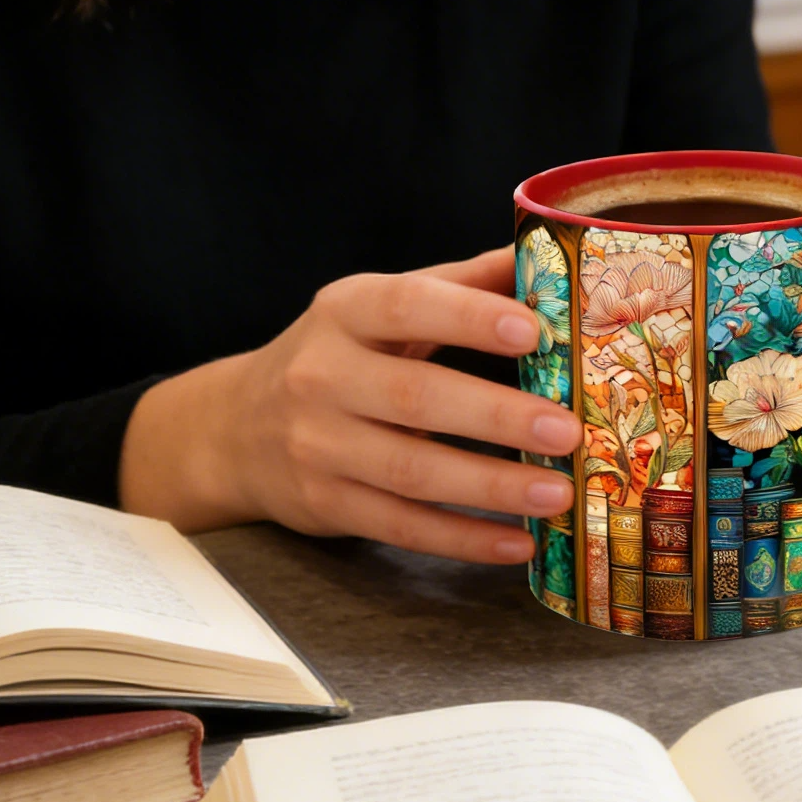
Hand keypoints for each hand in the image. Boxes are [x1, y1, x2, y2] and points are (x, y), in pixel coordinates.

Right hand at [119, 248, 578, 561]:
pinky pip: (402, 526)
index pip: (407, 305)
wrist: (235, 430)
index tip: (534, 330)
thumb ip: (460, 286)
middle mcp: (323, 375)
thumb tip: (545, 259)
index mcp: (345, 312)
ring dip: (491, 487)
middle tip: (566, 429)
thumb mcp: (379, 307)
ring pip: (412, 472)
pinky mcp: (326, 504)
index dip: (469, 317)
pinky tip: (517, 542)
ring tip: (558, 493)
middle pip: (416, 397)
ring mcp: (318, 446)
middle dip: (497, 415)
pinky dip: (462, 538)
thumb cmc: (337, 357)